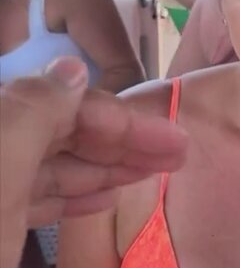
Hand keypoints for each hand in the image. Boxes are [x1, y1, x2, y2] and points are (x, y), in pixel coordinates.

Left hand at [0, 57, 187, 267]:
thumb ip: (35, 110)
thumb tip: (72, 69)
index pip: (58, 101)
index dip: (119, 117)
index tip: (175, 137)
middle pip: (56, 129)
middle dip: (118, 140)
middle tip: (179, 155)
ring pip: (47, 165)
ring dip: (103, 167)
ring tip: (155, 174)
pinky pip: (32, 198)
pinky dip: (72, 196)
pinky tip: (107, 197)